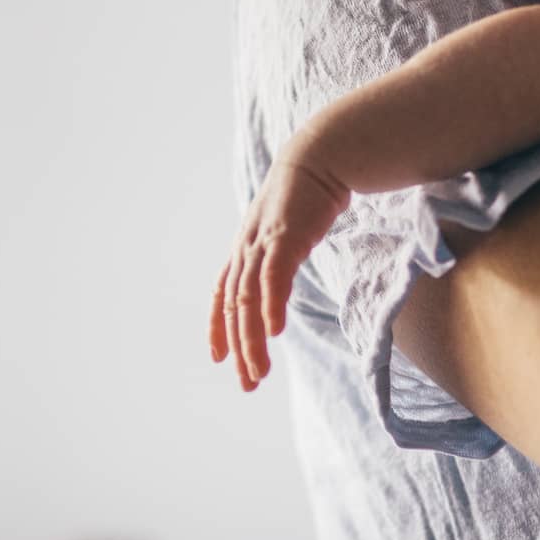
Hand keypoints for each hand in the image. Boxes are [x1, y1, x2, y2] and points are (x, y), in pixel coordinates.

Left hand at [208, 146, 351, 390]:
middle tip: (248, 383)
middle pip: (233, 306)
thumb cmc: (309, 195)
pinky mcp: (284, 235)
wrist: (321, 156)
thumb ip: (281, 255)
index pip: (223, 294)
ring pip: (248, 299)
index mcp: (246, 248)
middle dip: (238, 348)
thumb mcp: (288, 231)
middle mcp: (247, 248)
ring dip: (252, 339)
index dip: (218, 326)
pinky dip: (271, 304)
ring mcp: (262, 242)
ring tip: (259, 371)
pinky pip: (273, 277)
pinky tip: (276, 332)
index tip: (220, 359)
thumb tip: (285, 276)